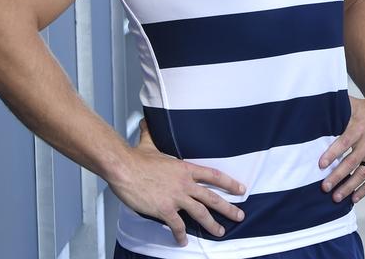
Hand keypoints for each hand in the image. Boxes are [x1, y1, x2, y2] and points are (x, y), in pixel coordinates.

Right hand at [110, 120, 245, 246]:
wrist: (123, 169)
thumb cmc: (135, 157)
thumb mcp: (149, 144)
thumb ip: (152, 136)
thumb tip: (146, 123)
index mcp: (186, 169)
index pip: (214, 176)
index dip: (230, 183)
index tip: (241, 189)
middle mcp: (185, 184)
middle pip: (212, 198)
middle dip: (228, 208)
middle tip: (240, 216)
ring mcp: (176, 197)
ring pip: (200, 213)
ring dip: (212, 224)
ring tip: (220, 232)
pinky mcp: (164, 209)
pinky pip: (176, 225)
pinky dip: (181, 234)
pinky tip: (183, 241)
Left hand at [319, 94, 364, 202]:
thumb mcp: (355, 105)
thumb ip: (338, 108)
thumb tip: (315, 105)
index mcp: (361, 127)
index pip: (345, 142)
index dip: (333, 153)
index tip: (320, 165)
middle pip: (352, 161)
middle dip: (337, 176)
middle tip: (324, 188)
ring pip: (364, 173)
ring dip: (350, 187)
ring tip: (336, 198)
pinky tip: (355, 198)